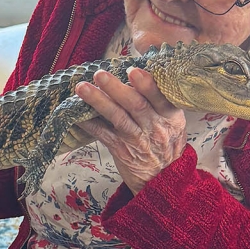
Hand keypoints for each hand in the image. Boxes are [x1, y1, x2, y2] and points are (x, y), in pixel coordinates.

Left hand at [75, 67, 187, 194]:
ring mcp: (137, 140)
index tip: (133, 71)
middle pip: (136, 105)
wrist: (163, 178)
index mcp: (170, 116)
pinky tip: (76, 114)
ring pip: (118, 118)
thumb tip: (136, 71)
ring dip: (98, 102)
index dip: (147, 85)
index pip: (161, 98)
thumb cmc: (166, 142)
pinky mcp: (122, 150)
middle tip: (100, 74)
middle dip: (116, 88)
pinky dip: (89, 123)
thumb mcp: (173, 122)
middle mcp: (155, 127)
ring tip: (82, 88)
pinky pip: (103, 135)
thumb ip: (160, 100)